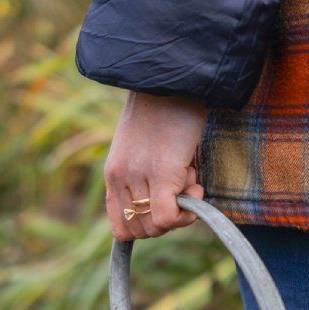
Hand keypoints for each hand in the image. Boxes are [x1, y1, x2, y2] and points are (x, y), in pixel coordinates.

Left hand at [104, 91, 208, 240]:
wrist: (174, 78)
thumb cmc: (167, 110)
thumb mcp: (145, 147)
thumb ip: (145, 176)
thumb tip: (169, 204)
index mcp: (113, 174)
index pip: (120, 227)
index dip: (148, 225)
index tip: (166, 205)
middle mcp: (120, 178)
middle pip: (140, 232)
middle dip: (166, 220)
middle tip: (181, 190)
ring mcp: (139, 177)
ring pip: (155, 227)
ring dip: (179, 212)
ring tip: (188, 178)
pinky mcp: (161, 173)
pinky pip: (167, 218)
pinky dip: (186, 214)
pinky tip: (196, 187)